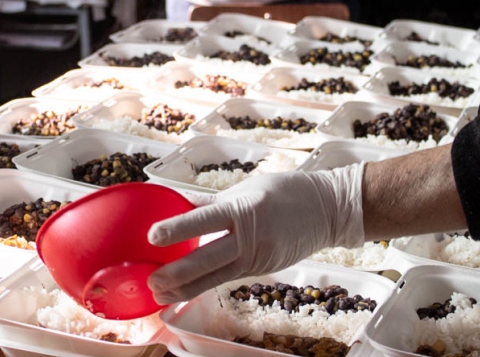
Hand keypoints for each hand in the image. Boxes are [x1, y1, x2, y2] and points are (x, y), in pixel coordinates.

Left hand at [146, 164, 365, 303]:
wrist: (328, 210)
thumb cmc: (285, 191)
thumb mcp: (246, 188)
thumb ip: (211, 201)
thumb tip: (176, 201)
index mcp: (244, 208)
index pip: (203, 219)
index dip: (177, 229)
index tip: (153, 236)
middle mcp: (250, 236)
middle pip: (207, 259)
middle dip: (176, 273)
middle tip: (151, 280)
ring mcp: (258, 256)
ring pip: (215, 277)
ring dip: (185, 287)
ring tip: (160, 292)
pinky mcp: (262, 269)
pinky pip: (227, 277)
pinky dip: (204, 284)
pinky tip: (184, 288)